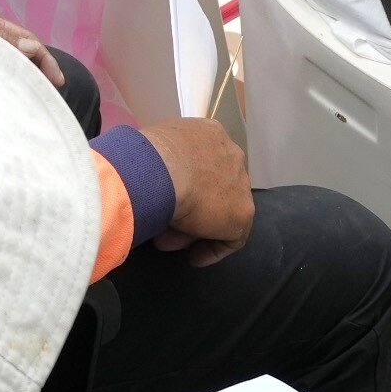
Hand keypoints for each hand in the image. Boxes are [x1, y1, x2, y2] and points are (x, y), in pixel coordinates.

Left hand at [0, 7, 68, 97]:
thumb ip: (0, 43)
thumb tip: (32, 48)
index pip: (25, 38)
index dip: (43, 58)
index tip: (57, 81)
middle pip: (20, 50)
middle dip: (37, 69)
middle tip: (48, 93)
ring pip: (9, 61)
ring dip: (23, 76)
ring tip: (35, 96)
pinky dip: (7, 80)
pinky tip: (13, 94)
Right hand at [144, 114, 254, 261]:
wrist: (161, 170)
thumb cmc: (148, 156)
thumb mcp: (152, 152)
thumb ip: (159, 164)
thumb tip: (153, 183)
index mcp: (210, 134)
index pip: (203, 163)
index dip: (187, 187)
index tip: (170, 202)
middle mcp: (231, 154)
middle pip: (212, 189)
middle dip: (190, 211)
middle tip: (165, 227)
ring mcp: (240, 183)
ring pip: (218, 212)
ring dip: (194, 230)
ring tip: (167, 242)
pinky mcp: (242, 213)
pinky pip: (231, 237)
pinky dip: (212, 248)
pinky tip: (195, 258)